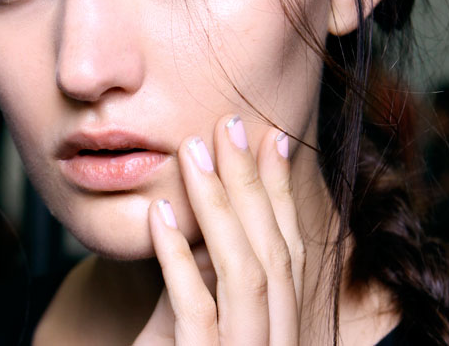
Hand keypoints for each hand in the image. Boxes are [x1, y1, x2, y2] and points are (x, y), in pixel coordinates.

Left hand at [133, 115, 305, 344]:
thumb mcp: (192, 322)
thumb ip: (206, 277)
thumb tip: (211, 206)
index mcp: (278, 330)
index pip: (289, 252)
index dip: (282, 192)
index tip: (273, 137)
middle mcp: (273, 345)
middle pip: (273, 253)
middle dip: (251, 183)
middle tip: (229, 125)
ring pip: (243, 273)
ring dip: (217, 204)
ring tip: (192, 151)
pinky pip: (194, 310)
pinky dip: (178, 257)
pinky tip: (158, 213)